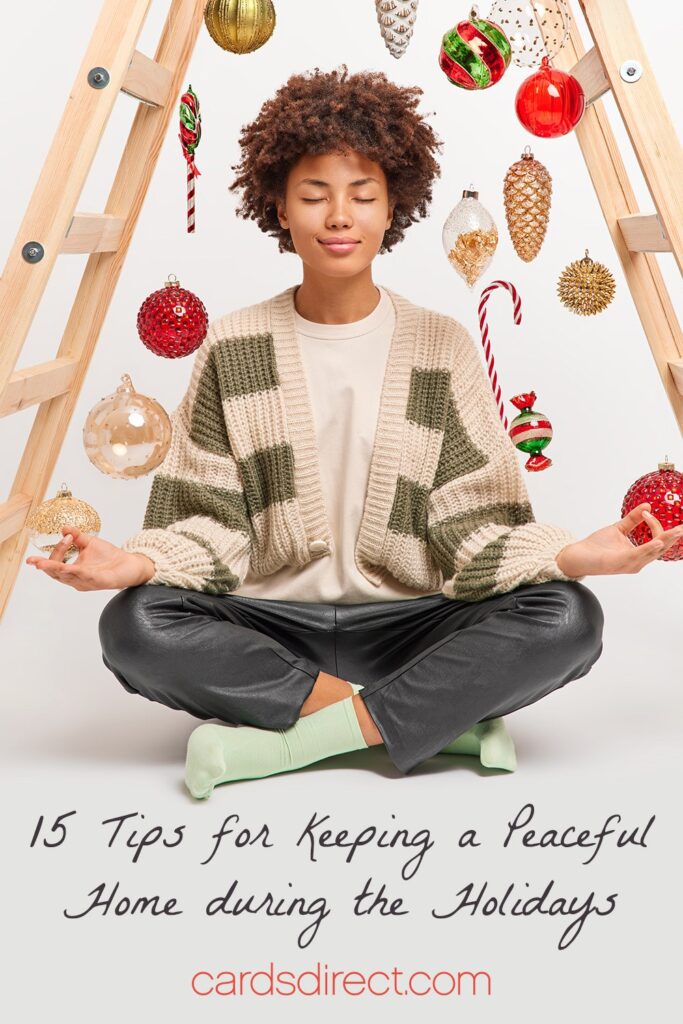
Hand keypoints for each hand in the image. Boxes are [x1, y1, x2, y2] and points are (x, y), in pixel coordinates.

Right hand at [25, 524, 155, 590]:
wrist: (130, 564)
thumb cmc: (109, 557)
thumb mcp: (89, 543)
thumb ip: (76, 536)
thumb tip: (63, 528)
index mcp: (72, 570)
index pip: (56, 564)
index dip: (56, 551)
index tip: (65, 536)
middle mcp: (76, 579)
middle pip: (56, 574)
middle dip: (45, 567)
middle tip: (34, 561)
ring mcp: (87, 582)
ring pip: (68, 577)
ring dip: (57, 569)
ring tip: (44, 564)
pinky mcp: (100, 582)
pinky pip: (87, 578)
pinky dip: (78, 572)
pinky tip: (71, 568)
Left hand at [555, 502, 682, 577]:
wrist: (577, 556)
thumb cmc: (596, 547)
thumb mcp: (619, 529)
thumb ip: (633, 519)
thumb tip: (647, 506)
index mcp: (638, 554)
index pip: (656, 541)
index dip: (655, 525)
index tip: (647, 512)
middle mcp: (637, 562)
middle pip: (660, 549)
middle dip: (673, 538)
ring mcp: (629, 564)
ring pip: (652, 553)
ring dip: (664, 541)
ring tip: (676, 531)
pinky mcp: (619, 563)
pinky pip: (637, 555)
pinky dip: (648, 548)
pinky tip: (656, 541)